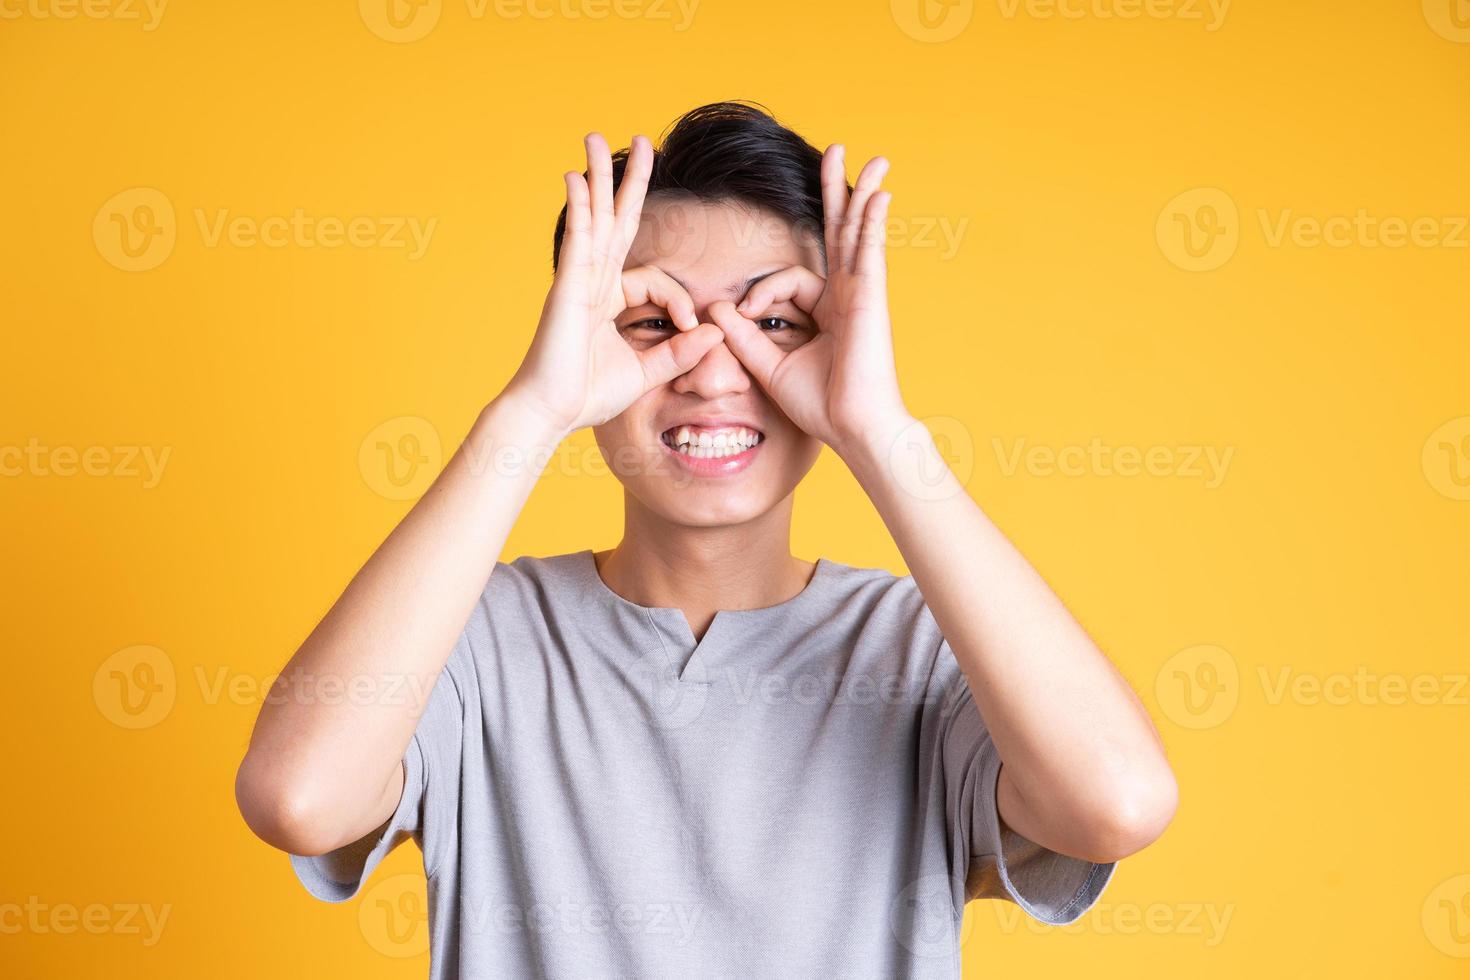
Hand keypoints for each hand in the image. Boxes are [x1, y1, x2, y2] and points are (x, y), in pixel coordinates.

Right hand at [503, 133, 723, 434]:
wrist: (549, 414)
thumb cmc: (587, 396)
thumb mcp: (646, 372)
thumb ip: (679, 352)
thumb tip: (712, 331)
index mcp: (607, 300)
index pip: (654, 278)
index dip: (678, 297)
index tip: (688, 326)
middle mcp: (591, 283)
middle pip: (615, 221)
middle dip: (628, 182)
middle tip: (639, 141)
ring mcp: (576, 282)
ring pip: (594, 220)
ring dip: (598, 178)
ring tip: (595, 139)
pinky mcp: (566, 289)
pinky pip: (576, 242)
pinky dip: (579, 210)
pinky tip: (578, 180)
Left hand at [708, 145, 912, 457]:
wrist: (853, 428)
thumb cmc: (821, 405)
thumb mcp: (771, 366)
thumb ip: (745, 336)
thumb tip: (718, 308)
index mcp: (826, 312)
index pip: (789, 281)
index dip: (762, 294)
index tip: (746, 316)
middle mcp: (846, 296)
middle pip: (838, 233)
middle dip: (835, 194)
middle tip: (834, 153)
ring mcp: (861, 293)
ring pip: (858, 232)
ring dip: (860, 193)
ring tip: (873, 159)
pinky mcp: (870, 297)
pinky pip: (870, 250)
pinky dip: (873, 220)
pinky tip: (877, 193)